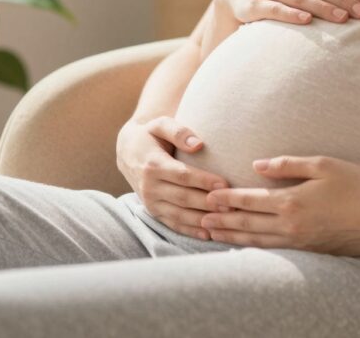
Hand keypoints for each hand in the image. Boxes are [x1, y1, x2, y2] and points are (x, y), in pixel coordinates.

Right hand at [116, 116, 229, 239]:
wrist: (128, 151)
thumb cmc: (151, 135)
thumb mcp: (160, 124)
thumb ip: (179, 131)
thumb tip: (198, 144)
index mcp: (153, 165)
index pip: (183, 175)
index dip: (204, 181)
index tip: (225, 184)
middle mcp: (149, 187)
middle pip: (183, 198)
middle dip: (208, 203)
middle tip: (232, 206)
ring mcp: (150, 202)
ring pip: (179, 215)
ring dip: (202, 220)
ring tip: (225, 221)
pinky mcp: (153, 212)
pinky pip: (172, 224)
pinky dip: (190, 231)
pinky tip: (208, 234)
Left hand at [200, 155, 359, 255]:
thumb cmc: (358, 185)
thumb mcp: (324, 164)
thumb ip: (288, 165)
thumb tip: (257, 166)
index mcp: (292, 202)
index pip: (250, 201)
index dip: (227, 198)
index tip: (208, 194)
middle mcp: (291, 227)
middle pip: (247, 224)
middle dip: (221, 220)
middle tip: (199, 218)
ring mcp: (300, 243)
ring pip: (257, 242)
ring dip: (232, 237)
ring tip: (212, 233)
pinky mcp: (310, 253)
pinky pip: (273, 251)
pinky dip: (254, 248)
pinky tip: (245, 245)